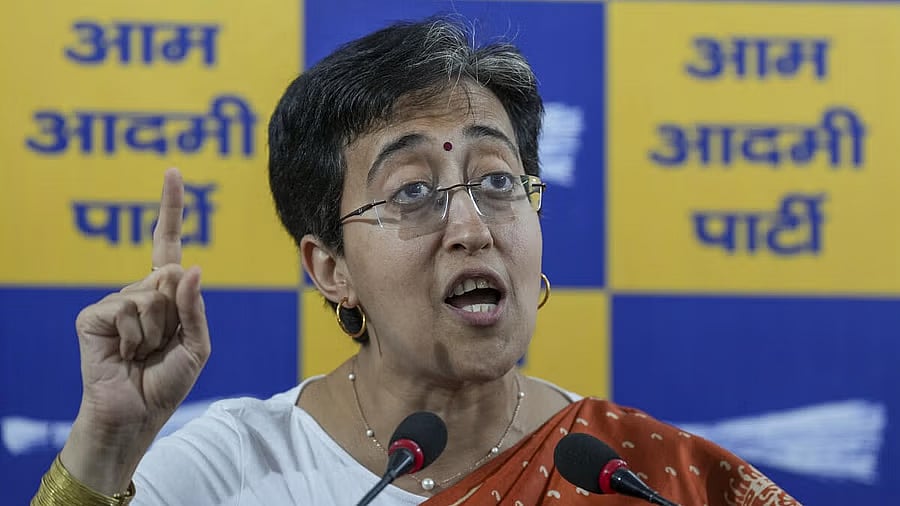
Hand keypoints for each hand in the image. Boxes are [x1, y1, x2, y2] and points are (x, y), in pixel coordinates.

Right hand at [60, 168, 211, 492]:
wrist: (135, 416)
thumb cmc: (166, 383)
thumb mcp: (197, 346)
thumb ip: (195, 308)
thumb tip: (191, 266)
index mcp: (165, 297)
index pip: (168, 246)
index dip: (171, 208)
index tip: (173, 171)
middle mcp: (139, 292)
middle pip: (172, 277)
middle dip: (178, 316)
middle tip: (161, 347)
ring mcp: (114, 302)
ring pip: (153, 295)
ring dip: (157, 331)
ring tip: (142, 354)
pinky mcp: (93, 315)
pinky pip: (129, 307)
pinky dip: (136, 335)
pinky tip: (125, 354)